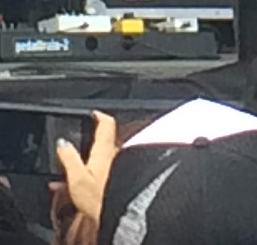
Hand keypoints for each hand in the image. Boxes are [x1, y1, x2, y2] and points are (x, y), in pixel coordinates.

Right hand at [56, 110, 117, 225]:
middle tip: (73, 148)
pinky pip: (102, 174)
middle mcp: (115, 154)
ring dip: (86, 163)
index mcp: (105, 148)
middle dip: (87, 144)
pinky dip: (90, 177)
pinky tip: (77, 190)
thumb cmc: (100, 197)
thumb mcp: (78, 178)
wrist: (123, 214)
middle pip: (102, 141)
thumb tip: (62, 142)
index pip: (106, 123)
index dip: (98, 115)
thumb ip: (69, 158)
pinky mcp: (119, 181)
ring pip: (100, 160)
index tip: (91, 113)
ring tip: (68, 174)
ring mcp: (119, 168)